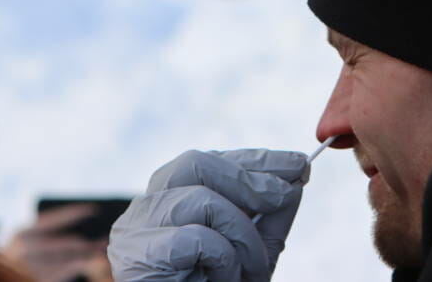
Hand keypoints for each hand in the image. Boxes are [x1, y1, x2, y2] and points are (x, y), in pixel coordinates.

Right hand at [2, 204, 110, 281]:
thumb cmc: (15, 259)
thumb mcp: (25, 242)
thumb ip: (48, 234)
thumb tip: (82, 234)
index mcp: (23, 233)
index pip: (56, 219)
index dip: (77, 213)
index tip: (95, 209)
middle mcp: (26, 248)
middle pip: (69, 243)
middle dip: (88, 242)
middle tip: (105, 238)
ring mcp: (31, 266)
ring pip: (70, 258)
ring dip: (88, 254)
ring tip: (101, 249)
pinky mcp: (39, 279)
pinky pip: (67, 270)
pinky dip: (80, 265)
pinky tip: (90, 261)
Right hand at [108, 149, 309, 281]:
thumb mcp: (255, 249)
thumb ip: (272, 213)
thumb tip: (296, 171)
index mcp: (168, 199)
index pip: (209, 161)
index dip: (255, 161)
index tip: (297, 164)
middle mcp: (144, 208)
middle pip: (195, 163)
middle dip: (248, 179)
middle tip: (282, 197)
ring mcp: (133, 232)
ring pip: (200, 200)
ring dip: (241, 234)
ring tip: (251, 268)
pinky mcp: (136, 258)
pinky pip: (194, 239)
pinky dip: (223, 259)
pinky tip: (223, 280)